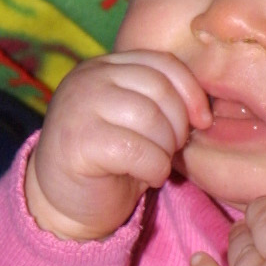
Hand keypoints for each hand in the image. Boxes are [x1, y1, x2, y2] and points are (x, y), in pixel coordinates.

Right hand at [29, 51, 210, 240]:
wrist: (61, 203)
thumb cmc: (108, 161)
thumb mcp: (135, 120)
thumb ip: (159, 101)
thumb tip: (204, 110)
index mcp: (105, 66)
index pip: (161, 62)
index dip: (190, 90)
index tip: (203, 120)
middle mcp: (88, 78)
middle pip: (159, 87)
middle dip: (179, 124)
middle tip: (174, 149)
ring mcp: (78, 107)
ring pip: (150, 117)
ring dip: (166, 148)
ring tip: (159, 163)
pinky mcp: (77, 142)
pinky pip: (136, 150)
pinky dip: (154, 167)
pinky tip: (149, 177)